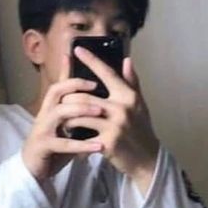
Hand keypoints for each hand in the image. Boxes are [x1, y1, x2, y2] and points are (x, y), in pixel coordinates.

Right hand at [22, 55, 104, 180]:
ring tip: (100, 111)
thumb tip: (96, 102)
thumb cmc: (53, 146)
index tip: (89, 72)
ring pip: (59, 113)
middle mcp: (44, 115)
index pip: (59, 85)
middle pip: (55, 91)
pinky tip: (99, 146)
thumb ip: (77, 114)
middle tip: (96, 87)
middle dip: (75, 86)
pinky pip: (63, 143)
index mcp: (50, 108)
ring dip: (80, 109)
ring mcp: (42, 129)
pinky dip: (82, 145)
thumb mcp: (65, 127)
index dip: (71, 75)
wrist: (32, 169)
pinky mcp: (43, 146)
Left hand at [62, 46, 159, 191]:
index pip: (107, 73)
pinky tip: (68, 135)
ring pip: (79, 114)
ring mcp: (114, 126)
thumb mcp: (139, 105)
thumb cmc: (141, 129)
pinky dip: (73, 135)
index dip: (91, 60)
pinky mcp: (107, 143)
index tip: (76, 49)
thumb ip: (131, 82)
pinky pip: (82, 135)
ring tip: (62, 117)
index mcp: (128, 96)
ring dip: (67, 116)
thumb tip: (126, 60)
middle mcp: (122, 108)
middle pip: (84, 96)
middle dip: (68, 98)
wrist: (147, 159)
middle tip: (60, 100)